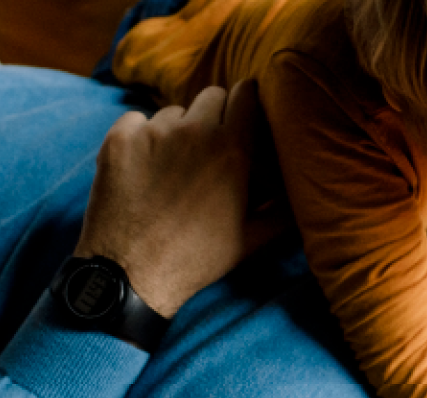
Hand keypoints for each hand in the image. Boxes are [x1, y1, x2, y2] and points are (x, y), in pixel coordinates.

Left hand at [75, 81, 286, 316]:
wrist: (132, 274)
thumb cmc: (198, 259)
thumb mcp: (253, 239)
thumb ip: (285, 210)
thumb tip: (307, 194)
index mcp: (233, 150)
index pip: (246, 93)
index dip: (246, 104)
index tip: (242, 118)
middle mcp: (194, 131)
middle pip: (211, 96)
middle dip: (213, 116)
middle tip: (208, 150)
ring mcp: (153, 132)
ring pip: (172, 113)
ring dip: (176, 132)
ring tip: (172, 168)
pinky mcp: (119, 139)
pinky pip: (136, 121)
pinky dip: (140, 139)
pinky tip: (143, 170)